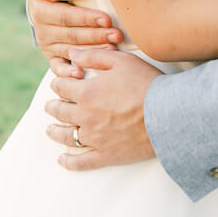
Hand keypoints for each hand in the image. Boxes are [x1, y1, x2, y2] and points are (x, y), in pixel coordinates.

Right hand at [27, 0, 123, 65]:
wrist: (47, 4)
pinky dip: (69, 73)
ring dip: (93, 51)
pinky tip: (82, 74)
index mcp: (42, 10)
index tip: (107, 19)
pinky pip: (59, 68)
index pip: (67, 16)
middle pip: (72, 34)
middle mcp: (43, 30)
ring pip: (71, 50)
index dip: (87, 18)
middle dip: (97, 35)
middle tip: (116, 35)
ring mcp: (47, 46)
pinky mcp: (52, 58)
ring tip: (112, 49)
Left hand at [44, 48, 160, 170]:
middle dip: (53, 106)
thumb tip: (71, 54)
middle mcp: (86, 117)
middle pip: (61, 112)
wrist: (167, 114)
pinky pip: (82, 162)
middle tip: (50, 105)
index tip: (58, 83)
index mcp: (87, 92)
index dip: (58, 83)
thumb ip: (93, 56)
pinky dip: (70, 162)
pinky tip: (63, 160)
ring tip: (50, 129)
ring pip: (67, 137)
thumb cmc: (145, 83)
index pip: (62, 87)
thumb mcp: (121, 61)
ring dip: (55, 132)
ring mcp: (95, 138)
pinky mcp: (107, 155)